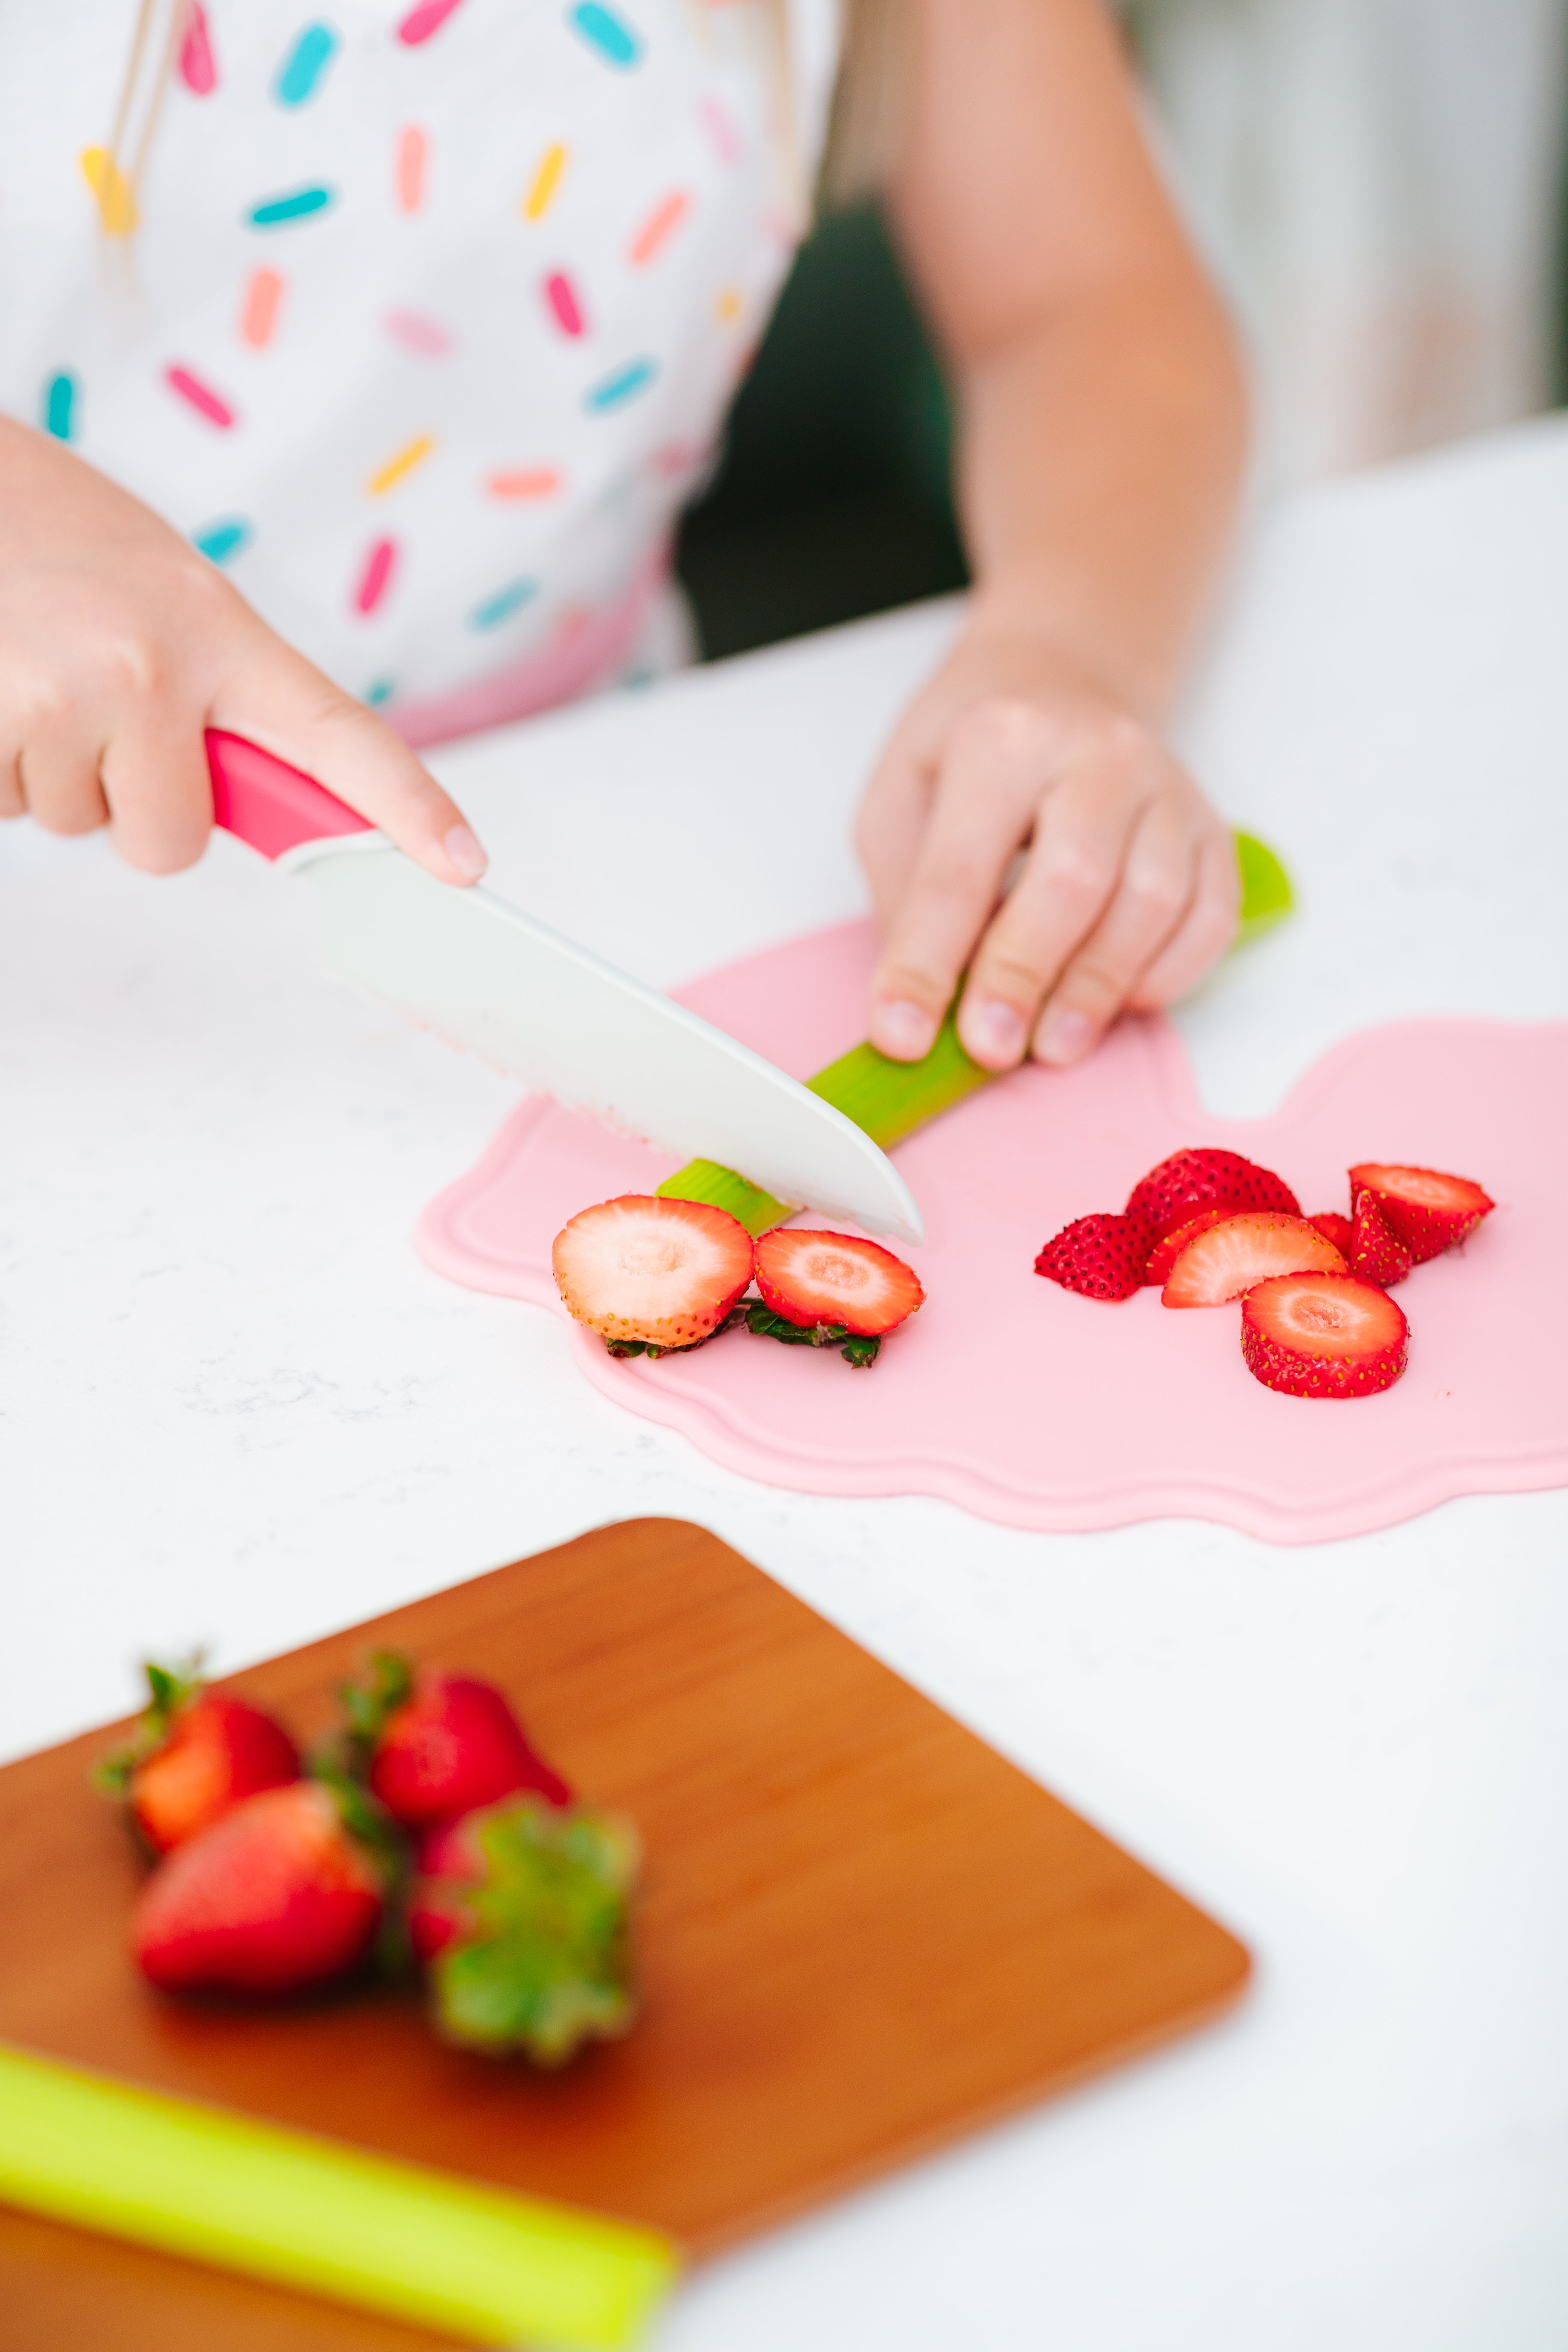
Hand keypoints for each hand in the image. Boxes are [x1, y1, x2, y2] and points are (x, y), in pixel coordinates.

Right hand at [0, 418, 484, 882]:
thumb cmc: (64, 543)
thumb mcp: (170, 599)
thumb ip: (225, 698)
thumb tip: (276, 807)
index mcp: (217, 629)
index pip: (336, 732)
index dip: (407, 804)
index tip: (463, 863)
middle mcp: (148, 665)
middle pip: (170, 842)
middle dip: (131, 806)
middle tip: (94, 710)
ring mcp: (61, 696)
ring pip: (74, 824)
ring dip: (51, 769)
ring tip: (32, 672)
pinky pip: (4, 807)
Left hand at [856, 624, 1237, 1068]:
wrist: (1061, 678)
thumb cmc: (972, 747)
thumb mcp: (902, 795)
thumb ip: (908, 895)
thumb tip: (923, 1003)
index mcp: (1002, 739)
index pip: (959, 871)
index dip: (927, 964)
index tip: (903, 1037)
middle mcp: (1098, 753)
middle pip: (1072, 881)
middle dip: (1025, 977)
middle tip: (990, 1050)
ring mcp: (1167, 788)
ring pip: (1154, 902)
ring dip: (1099, 989)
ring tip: (1051, 1047)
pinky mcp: (1211, 827)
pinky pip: (1211, 916)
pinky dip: (1168, 975)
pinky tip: (1120, 1005)